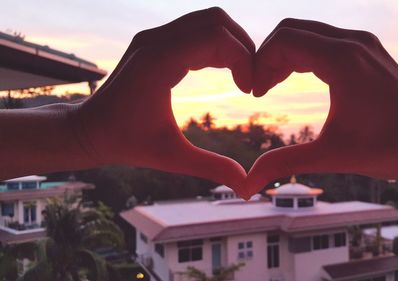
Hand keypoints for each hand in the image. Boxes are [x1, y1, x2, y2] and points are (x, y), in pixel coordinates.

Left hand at [73, 8, 253, 192]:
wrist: (89, 129)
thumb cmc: (127, 143)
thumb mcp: (172, 158)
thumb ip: (212, 168)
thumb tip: (247, 187)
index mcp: (158, 63)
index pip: (216, 37)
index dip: (244, 59)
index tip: (249, 91)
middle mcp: (155, 40)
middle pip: (217, 20)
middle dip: (243, 46)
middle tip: (251, 79)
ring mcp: (153, 36)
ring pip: (208, 20)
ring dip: (231, 44)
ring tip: (241, 76)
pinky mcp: (155, 40)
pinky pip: (196, 29)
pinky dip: (216, 44)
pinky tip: (223, 70)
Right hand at [246, 19, 397, 192]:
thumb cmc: (389, 148)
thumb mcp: (330, 155)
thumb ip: (284, 162)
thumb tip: (247, 184)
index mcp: (343, 60)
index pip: (284, 41)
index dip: (260, 63)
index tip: (255, 94)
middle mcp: (354, 42)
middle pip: (292, 29)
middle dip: (268, 56)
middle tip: (259, 89)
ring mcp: (364, 43)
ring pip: (309, 32)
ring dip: (285, 54)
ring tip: (272, 85)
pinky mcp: (370, 50)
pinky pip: (325, 39)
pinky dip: (304, 53)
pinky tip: (298, 79)